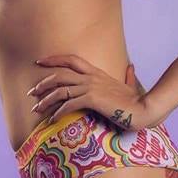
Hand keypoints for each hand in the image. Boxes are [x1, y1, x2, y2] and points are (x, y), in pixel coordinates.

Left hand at [28, 54, 155, 131]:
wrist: (144, 109)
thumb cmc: (137, 100)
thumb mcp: (130, 85)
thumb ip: (127, 77)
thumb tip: (131, 67)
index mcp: (97, 72)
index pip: (72, 60)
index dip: (54, 59)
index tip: (39, 62)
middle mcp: (92, 77)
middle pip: (61, 74)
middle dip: (44, 82)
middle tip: (32, 91)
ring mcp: (92, 87)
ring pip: (62, 89)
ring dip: (46, 99)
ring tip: (37, 108)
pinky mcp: (93, 99)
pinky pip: (70, 103)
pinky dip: (58, 111)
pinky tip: (52, 119)